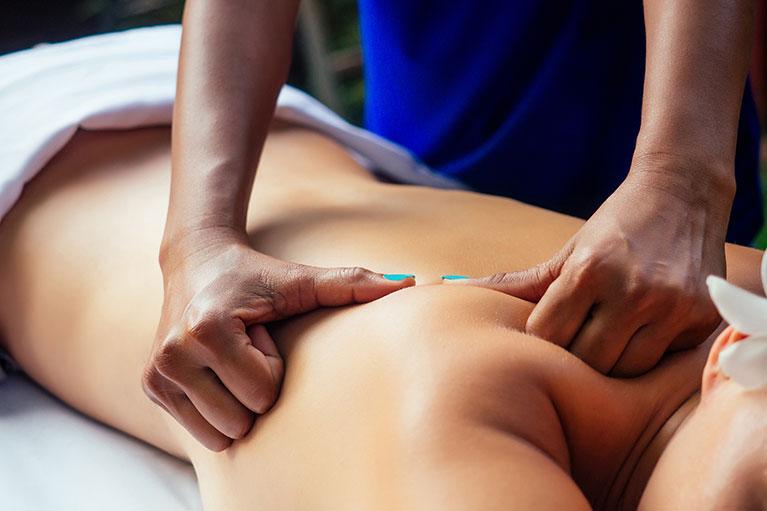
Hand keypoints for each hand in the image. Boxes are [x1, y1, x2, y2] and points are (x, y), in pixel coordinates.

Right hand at [143, 228, 413, 449]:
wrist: (196, 262)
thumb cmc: (256, 276)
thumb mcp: (301, 280)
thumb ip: (352, 282)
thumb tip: (411, 282)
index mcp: (207, 328)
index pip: (263, 392)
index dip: (271, 365)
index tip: (259, 332)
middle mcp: (173, 353)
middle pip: (243, 418)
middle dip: (255, 386)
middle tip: (245, 346)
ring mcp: (156, 374)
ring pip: (222, 433)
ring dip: (235, 399)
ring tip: (230, 358)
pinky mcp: (150, 387)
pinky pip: (202, 434)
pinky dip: (216, 408)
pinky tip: (214, 369)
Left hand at [449, 163, 732, 375]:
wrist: (682, 193)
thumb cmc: (613, 228)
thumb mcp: (565, 254)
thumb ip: (516, 284)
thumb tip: (448, 291)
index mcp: (588, 272)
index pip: (548, 336)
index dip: (544, 338)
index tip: (551, 329)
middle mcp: (632, 291)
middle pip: (587, 360)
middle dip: (577, 353)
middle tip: (581, 335)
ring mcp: (672, 306)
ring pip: (627, 368)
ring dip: (614, 358)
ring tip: (612, 333)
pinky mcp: (702, 316)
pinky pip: (664, 358)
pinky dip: (650, 350)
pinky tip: (646, 326)